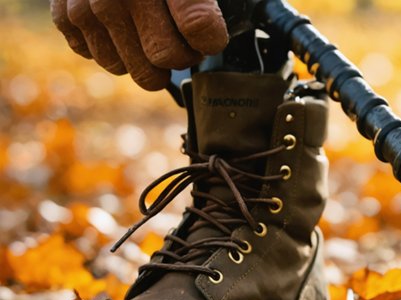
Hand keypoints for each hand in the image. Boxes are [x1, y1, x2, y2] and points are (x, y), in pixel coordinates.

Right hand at [51, 0, 228, 90]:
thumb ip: (199, 1)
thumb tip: (212, 30)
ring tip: (149, 32)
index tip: (208, 36)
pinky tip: (121, 27)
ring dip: (147, 59)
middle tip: (182, 40)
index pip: (200, 26)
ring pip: (135, 71)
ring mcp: (90, 7)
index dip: (210, 39)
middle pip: (168, 57)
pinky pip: (104, 60)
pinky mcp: (66, 18)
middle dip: (182, 56)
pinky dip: (116, 50)